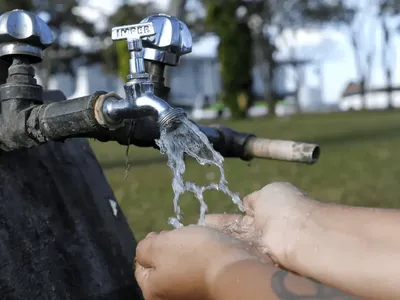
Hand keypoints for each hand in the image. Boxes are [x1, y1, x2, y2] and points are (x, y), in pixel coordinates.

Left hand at [134, 225, 258, 299]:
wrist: (234, 268)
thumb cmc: (193, 255)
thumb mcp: (159, 245)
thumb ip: (144, 248)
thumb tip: (145, 250)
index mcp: (152, 291)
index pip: (141, 266)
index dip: (151, 244)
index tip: (164, 233)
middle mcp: (169, 299)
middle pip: (162, 267)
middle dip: (169, 249)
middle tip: (181, 237)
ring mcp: (189, 296)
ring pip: (180, 268)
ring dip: (186, 253)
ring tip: (197, 242)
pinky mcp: (207, 291)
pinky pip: (197, 272)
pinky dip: (200, 261)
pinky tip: (208, 252)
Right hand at [204, 182, 318, 267]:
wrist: (296, 232)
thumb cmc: (284, 206)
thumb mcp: (268, 192)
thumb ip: (254, 199)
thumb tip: (246, 203)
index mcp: (267, 208)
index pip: (244, 212)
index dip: (228, 216)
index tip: (209, 218)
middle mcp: (262, 228)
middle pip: (236, 229)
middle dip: (219, 227)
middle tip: (200, 226)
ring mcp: (257, 244)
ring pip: (234, 239)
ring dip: (219, 237)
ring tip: (199, 235)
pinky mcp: (254, 257)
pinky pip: (236, 250)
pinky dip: (223, 247)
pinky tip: (207, 245)